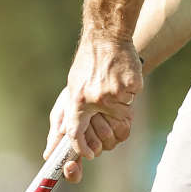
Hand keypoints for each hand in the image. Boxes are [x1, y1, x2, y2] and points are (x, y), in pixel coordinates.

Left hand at [45, 35, 142, 182]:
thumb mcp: (73, 87)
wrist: (106, 37)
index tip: (89, 154)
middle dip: (111, 122)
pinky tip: (122, 75)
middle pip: (110, 126)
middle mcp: (95, 99)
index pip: (76, 133)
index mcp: (77, 101)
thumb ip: (69, 114)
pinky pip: (134, 97)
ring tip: (113, 83)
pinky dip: (131, 90)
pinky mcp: (132, 85)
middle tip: (109, 105)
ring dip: (122, 102)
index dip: (82, 148)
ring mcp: (114, 93)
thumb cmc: (88, 64)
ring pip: (124, 112)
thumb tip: (56, 143)